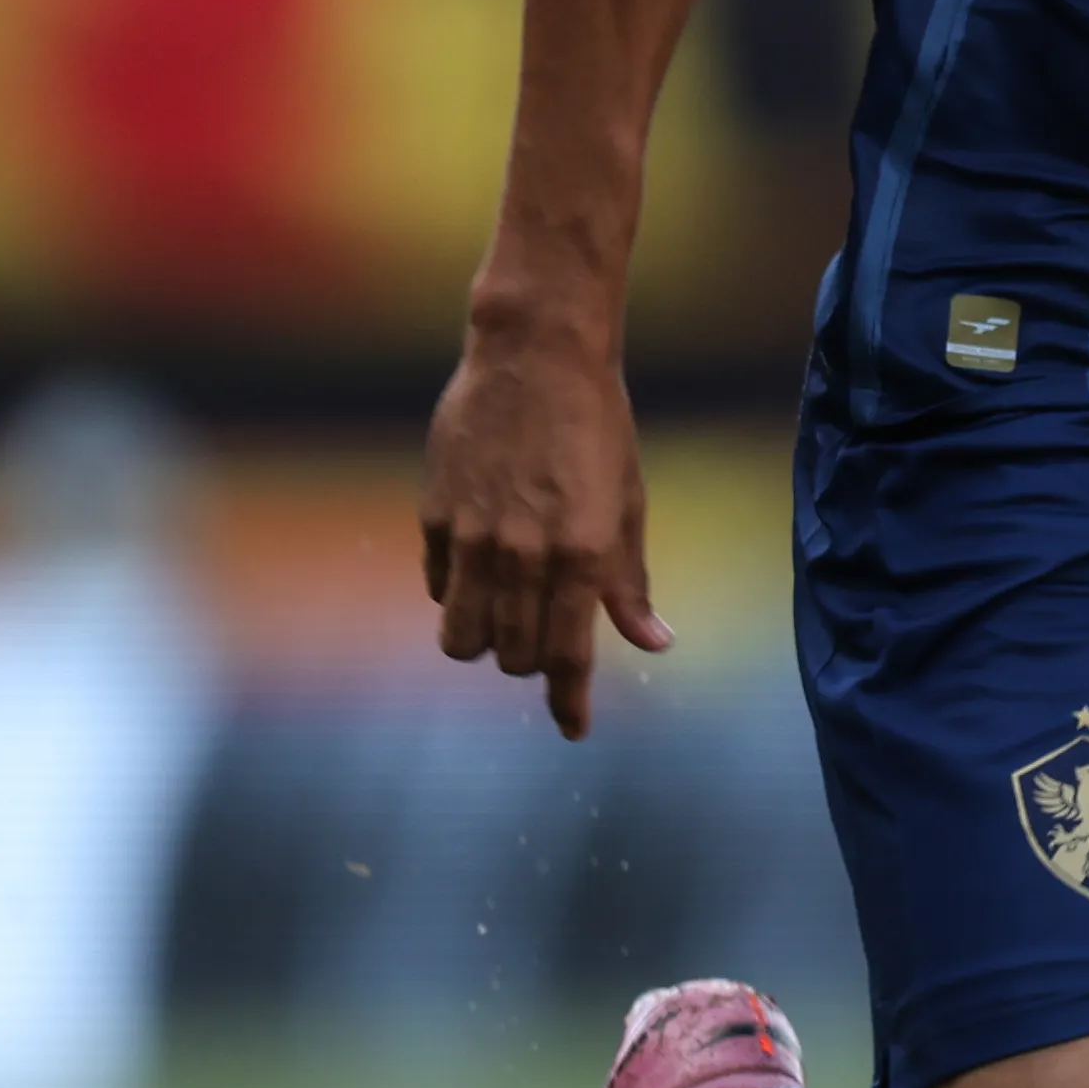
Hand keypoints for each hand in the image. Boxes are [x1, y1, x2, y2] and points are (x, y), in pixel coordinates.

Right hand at [422, 316, 669, 739]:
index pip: (570, 656)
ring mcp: (473, 538)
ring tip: (506, 618)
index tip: (574, 730)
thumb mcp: (629, 505)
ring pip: (462, 638)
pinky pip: (437, 587)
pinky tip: (479, 569)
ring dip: (485, 642)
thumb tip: (652, 644)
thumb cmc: (597, 430)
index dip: (570, 702)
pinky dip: (458, 595)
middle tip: (547, 643)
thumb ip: (629, 581)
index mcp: (583, 555)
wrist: (535, 358)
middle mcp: (524, 555)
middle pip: (514, 655)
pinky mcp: (436, 517)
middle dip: (532, 663)